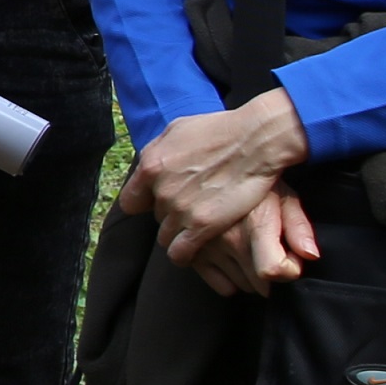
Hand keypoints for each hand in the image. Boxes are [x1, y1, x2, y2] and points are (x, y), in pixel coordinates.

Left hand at [122, 92, 314, 286]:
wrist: (255, 141)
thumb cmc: (221, 130)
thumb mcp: (178, 129)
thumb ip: (158, 151)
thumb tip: (149, 165)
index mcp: (150, 165)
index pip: (130, 202)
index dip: (145, 204)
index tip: (159, 203)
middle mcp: (161, 190)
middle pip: (156, 217)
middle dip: (171, 215)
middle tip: (194, 208)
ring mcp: (180, 209)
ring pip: (166, 237)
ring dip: (179, 235)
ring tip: (198, 228)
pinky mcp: (202, 225)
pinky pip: (180, 253)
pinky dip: (185, 254)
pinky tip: (195, 250)